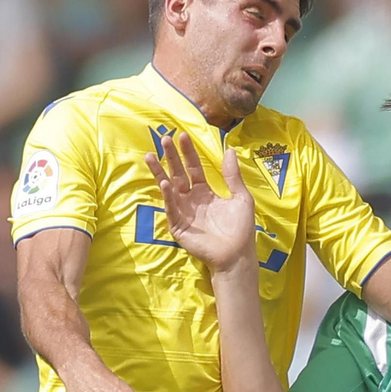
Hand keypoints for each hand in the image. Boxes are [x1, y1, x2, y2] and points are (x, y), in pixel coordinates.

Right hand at [145, 134, 255, 272]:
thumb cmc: (240, 229)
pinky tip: (165, 183)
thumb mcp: (240, 198)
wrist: (236, 255)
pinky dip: (168, 196)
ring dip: (160, 172)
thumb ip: (232, 175)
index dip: (188, 153)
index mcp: (205, 192)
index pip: (194, 168)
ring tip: (149, 156)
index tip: (182, 136)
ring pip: (169, 188)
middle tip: (164, 138)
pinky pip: (171, 208)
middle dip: (171, 157)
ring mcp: (183, 212)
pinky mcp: (178, 226)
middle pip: (179, 174)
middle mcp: (192, 200)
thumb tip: (230, 150)